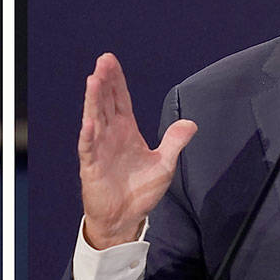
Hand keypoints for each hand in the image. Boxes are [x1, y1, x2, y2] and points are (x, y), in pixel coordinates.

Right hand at [79, 53, 197, 248]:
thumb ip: (175, 142)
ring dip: (93, 100)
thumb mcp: (164, 164)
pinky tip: (89, 122)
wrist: (125, 219)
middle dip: (104, 82)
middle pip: (105, 102)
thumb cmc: (140, 192)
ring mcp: (99, 149)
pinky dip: (89, 136)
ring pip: (95, 119)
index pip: (120, 99)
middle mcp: (110, 135)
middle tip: (103, 61)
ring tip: (93, 80)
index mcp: (126, 131)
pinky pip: (89, 149)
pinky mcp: (91, 167)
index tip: (110, 61)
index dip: (116, 81)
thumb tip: (191, 123)